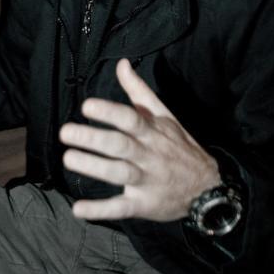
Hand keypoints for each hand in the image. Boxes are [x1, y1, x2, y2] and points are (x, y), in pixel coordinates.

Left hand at [59, 58, 219, 221]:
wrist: (208, 188)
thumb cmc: (179, 146)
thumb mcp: (165, 116)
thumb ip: (139, 90)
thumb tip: (121, 63)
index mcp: (152, 132)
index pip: (130, 119)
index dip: (109, 112)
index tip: (87, 106)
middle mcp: (148, 155)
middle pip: (120, 145)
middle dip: (93, 139)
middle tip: (65, 132)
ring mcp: (146, 181)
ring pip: (119, 173)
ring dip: (93, 167)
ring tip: (68, 159)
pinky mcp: (143, 205)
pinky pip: (121, 208)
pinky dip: (100, 210)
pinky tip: (79, 209)